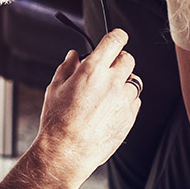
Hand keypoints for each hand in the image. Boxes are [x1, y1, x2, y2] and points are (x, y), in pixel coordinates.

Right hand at [30, 29, 141, 188]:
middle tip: (108, 69)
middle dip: (119, 60)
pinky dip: (126, 101)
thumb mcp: (55, 88)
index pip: (115, 41)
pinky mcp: (130, 116)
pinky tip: (110, 110)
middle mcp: (112, 82)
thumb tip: (74, 55)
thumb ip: (67, 67)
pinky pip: (134, 101)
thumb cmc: (57, 121)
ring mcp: (124, 99)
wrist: (68, 151)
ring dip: (123, 83)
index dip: (117, 36)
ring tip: (106, 95)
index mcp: (92, 70)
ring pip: (134, 81)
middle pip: (128, 59)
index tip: (116, 38)